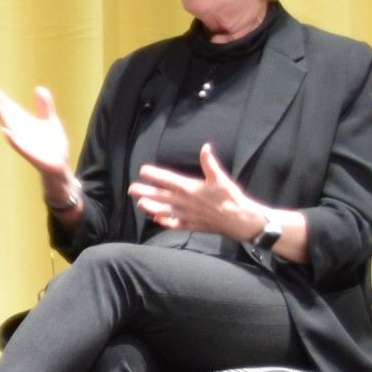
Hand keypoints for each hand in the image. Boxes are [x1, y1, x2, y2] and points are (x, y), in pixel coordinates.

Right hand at [0, 86, 71, 178]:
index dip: (0, 99)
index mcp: (24, 122)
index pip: (9, 108)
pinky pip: (17, 144)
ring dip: (2, 118)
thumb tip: (38, 88)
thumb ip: (44, 106)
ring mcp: (23, 141)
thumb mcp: (50, 120)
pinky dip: (11, 137)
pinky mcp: (28, 152)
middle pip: (6, 116)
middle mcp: (20, 130)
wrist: (59, 163)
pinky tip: (5, 130)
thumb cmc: (53, 143)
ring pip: (9, 127)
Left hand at [127, 144, 268, 237]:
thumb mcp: (221, 178)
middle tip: (131, 189)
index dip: (154, 175)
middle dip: (145, 191)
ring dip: (150, 207)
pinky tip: (156, 220)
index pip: (168, 180)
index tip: (143, 171)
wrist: (240, 220)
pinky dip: (165, 222)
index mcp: (191, 188)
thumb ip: (210, 163)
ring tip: (138, 204)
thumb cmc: (231, 198)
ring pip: (164, 210)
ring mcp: (187, 214)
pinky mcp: (191, 224)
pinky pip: (175, 224)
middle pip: (161, 195)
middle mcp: (185, 201)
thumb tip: (206, 147)